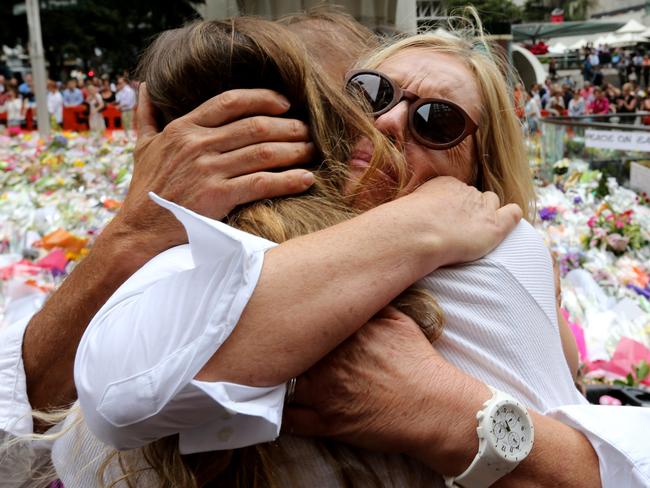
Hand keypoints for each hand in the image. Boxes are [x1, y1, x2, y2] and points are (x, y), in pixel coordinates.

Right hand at [110, 84, 315, 257]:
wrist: (139, 232)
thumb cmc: (145, 189)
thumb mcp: (142, 147)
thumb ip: (146, 115)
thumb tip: (146, 86)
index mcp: (183, 128)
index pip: (230, 102)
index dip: (262, 99)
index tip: (285, 103)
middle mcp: (197, 145)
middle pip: (255, 126)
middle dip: (287, 126)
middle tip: (307, 130)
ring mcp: (207, 171)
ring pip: (263, 152)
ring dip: (294, 150)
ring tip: (312, 151)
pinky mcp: (217, 197)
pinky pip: (262, 183)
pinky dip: (288, 180)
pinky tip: (306, 179)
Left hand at [284, 307, 489, 474]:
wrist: (435, 407)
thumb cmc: (420, 365)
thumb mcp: (399, 321)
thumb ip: (371, 306)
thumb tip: (357, 289)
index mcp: (344, 333)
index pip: (304, 321)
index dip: (295, 323)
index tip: (292, 323)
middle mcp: (330, 360)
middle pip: (289, 350)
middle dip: (284, 348)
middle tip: (278, 346)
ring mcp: (325, 393)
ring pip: (282, 382)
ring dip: (280, 378)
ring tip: (279, 374)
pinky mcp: (327, 424)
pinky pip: (290, 418)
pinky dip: (284, 412)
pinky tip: (288, 404)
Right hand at [389, 177, 521, 269]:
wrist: (417, 232)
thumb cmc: (404, 227)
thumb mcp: (405, 210)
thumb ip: (414, 213)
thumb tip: (400, 223)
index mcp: (444, 184)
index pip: (458, 192)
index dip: (455, 207)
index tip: (446, 221)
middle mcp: (465, 191)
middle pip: (476, 197)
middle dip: (472, 211)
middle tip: (460, 230)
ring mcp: (481, 206)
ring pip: (492, 204)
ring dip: (488, 215)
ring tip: (478, 231)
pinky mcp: (494, 224)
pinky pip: (513, 213)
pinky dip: (512, 217)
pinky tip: (508, 223)